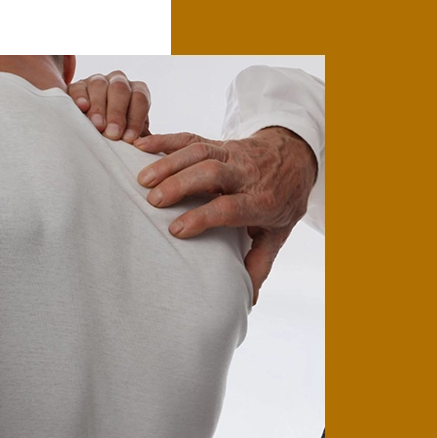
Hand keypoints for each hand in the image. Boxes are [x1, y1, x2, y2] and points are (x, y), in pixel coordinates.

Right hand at [68, 71, 150, 142]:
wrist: (98, 138)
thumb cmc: (121, 139)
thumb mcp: (137, 140)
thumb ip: (149, 142)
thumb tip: (151, 145)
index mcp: (137, 92)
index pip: (140, 98)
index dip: (135, 118)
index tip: (129, 139)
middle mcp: (119, 83)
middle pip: (120, 89)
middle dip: (117, 113)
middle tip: (113, 134)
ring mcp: (98, 82)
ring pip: (99, 85)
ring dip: (99, 107)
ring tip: (98, 126)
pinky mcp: (78, 86)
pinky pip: (79, 87)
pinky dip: (80, 96)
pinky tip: (82, 107)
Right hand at [133, 127, 317, 303]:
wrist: (296, 156)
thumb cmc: (282, 200)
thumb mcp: (277, 233)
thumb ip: (259, 264)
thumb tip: (248, 300)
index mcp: (261, 201)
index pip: (229, 207)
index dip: (202, 217)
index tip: (176, 229)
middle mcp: (245, 174)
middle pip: (212, 173)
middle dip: (181, 185)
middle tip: (153, 201)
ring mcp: (230, 154)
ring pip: (199, 152)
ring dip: (169, 163)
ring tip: (142, 179)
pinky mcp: (217, 142)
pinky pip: (190, 137)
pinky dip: (165, 139)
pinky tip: (141, 145)